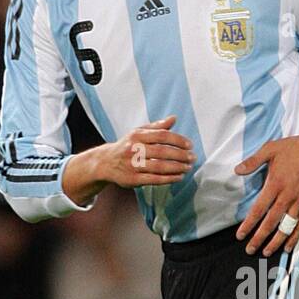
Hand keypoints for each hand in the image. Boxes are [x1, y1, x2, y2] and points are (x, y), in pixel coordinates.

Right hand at [64, 116, 195, 204]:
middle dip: (180, 155)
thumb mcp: (139, 132)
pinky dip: (169, 179)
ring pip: (159, 166)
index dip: (178, 140)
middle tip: (192, 158)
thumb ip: (157, 127)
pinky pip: (154, 179)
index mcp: (137, 136)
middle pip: (162, 152)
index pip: (162, 136)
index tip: (190, 145)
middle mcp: (134, 149)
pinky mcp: (133, 179)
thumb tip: (174, 118)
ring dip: (177, 168)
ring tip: (188, 168)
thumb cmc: (127, 146)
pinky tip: (179, 177)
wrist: (106, 162)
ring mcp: (133, 165)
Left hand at [234, 129, 298, 256]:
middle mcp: (287, 195)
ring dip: (277, 241)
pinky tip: (288, 246)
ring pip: (287, 227)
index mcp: (276, 183)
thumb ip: (253, 161)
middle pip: (271, 222)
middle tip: (250, 249)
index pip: (259, 209)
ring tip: (267, 252)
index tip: (240, 235)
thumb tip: (237, 170)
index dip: (249, 224)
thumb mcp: (270, 149)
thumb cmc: (294, 148)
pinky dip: (295, 237)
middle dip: (260, 238)